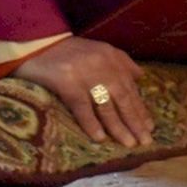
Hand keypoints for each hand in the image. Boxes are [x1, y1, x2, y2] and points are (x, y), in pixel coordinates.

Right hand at [11, 36, 155, 146]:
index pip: (130, 88)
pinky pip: (82, 107)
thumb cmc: (67, 51)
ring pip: (106, 105)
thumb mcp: (98, 49)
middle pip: (123, 98)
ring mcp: (85, 74)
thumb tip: (141, 77)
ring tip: (128, 143)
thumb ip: (121, 62)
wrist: (36, 42)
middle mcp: (102, 66)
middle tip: (145, 141)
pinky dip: (91, 123)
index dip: (140, 109)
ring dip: (118, 127)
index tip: (149, 127)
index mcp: (111, 58)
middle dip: (135, 121)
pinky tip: (100, 138)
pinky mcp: (67, 83)